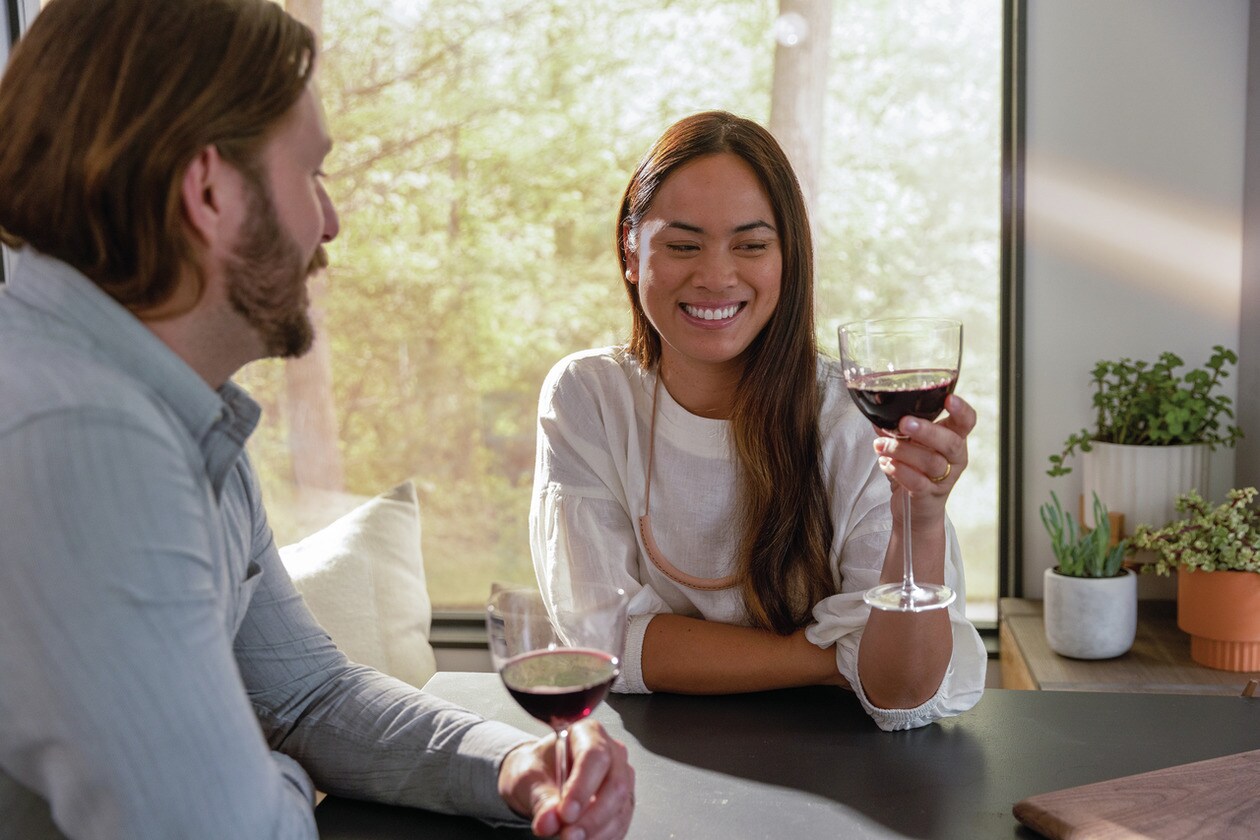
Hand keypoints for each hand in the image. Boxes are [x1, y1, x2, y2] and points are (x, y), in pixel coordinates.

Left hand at [498, 719, 634, 838]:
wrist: (539, 781)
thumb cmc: (536, 770)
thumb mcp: (529, 779)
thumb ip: (540, 799)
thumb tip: (549, 821)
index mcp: (587, 734)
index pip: (595, 757)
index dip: (582, 788)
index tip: (565, 814)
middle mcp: (611, 752)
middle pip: (615, 785)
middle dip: (592, 817)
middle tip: (567, 836)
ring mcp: (621, 777)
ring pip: (621, 807)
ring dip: (596, 831)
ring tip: (570, 839)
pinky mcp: (623, 802)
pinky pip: (621, 823)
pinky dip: (602, 837)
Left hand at [872, 394, 975, 525]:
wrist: (916, 510)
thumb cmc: (915, 470)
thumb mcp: (910, 444)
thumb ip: (897, 428)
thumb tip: (877, 413)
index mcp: (954, 439)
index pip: (967, 422)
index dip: (962, 410)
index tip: (949, 399)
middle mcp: (955, 459)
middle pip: (951, 443)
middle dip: (927, 431)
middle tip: (905, 423)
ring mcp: (944, 478)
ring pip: (931, 462)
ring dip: (902, 451)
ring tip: (881, 446)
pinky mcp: (929, 495)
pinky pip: (917, 482)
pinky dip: (899, 470)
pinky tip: (886, 463)